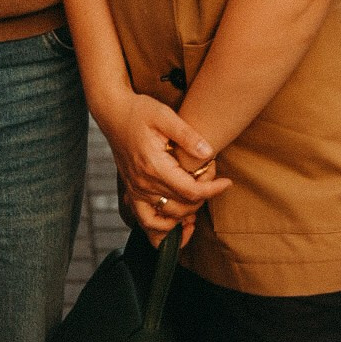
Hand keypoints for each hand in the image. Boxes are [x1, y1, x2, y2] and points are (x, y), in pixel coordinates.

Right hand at [96, 91, 229, 244]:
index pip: (190, 191)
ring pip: (165, 221)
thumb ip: (187, 135)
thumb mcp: (164, 115)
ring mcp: (136, 191)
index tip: (227, 183)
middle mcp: (143, 184)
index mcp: (154, 166)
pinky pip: (146, 222)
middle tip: (210, 176)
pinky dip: (162, 230)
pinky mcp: (132, 192)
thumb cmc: (140, 111)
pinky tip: (176, 223)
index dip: (212, 190)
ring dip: (186, 217)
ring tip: (198, 202)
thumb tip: (208, 153)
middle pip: (181, 207)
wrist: (113, 113)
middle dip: (202, 196)